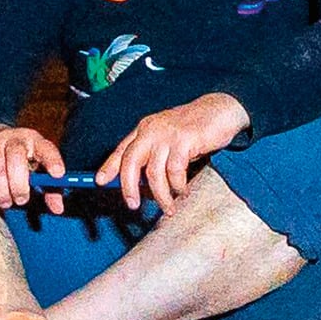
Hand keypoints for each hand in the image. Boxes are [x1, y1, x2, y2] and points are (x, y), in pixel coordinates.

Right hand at [0, 122, 63, 213]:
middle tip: (21, 200)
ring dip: (1, 193)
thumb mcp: (36, 168)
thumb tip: (58, 209)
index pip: (46, 148)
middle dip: (18, 185)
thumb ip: (49, 188)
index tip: (58, 175)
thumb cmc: (19, 158)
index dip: (52, 160)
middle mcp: (15, 138)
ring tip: (5, 203)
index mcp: (34, 141)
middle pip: (16, 158)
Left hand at [94, 91, 250, 210]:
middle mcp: (151, 130)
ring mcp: (167, 134)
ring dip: (161, 196)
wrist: (220, 111)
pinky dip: (178, 186)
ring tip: (169, 208)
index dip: (109, 166)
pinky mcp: (184, 140)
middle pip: (131, 162)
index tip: (100, 182)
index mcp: (145, 129)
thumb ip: (154, 157)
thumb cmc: (194, 129)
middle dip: (129, 187)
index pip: (122, 150)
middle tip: (134, 205)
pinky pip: (175, 171)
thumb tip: (141, 186)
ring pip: (154, 173)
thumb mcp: (168, 139)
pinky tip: (183, 190)